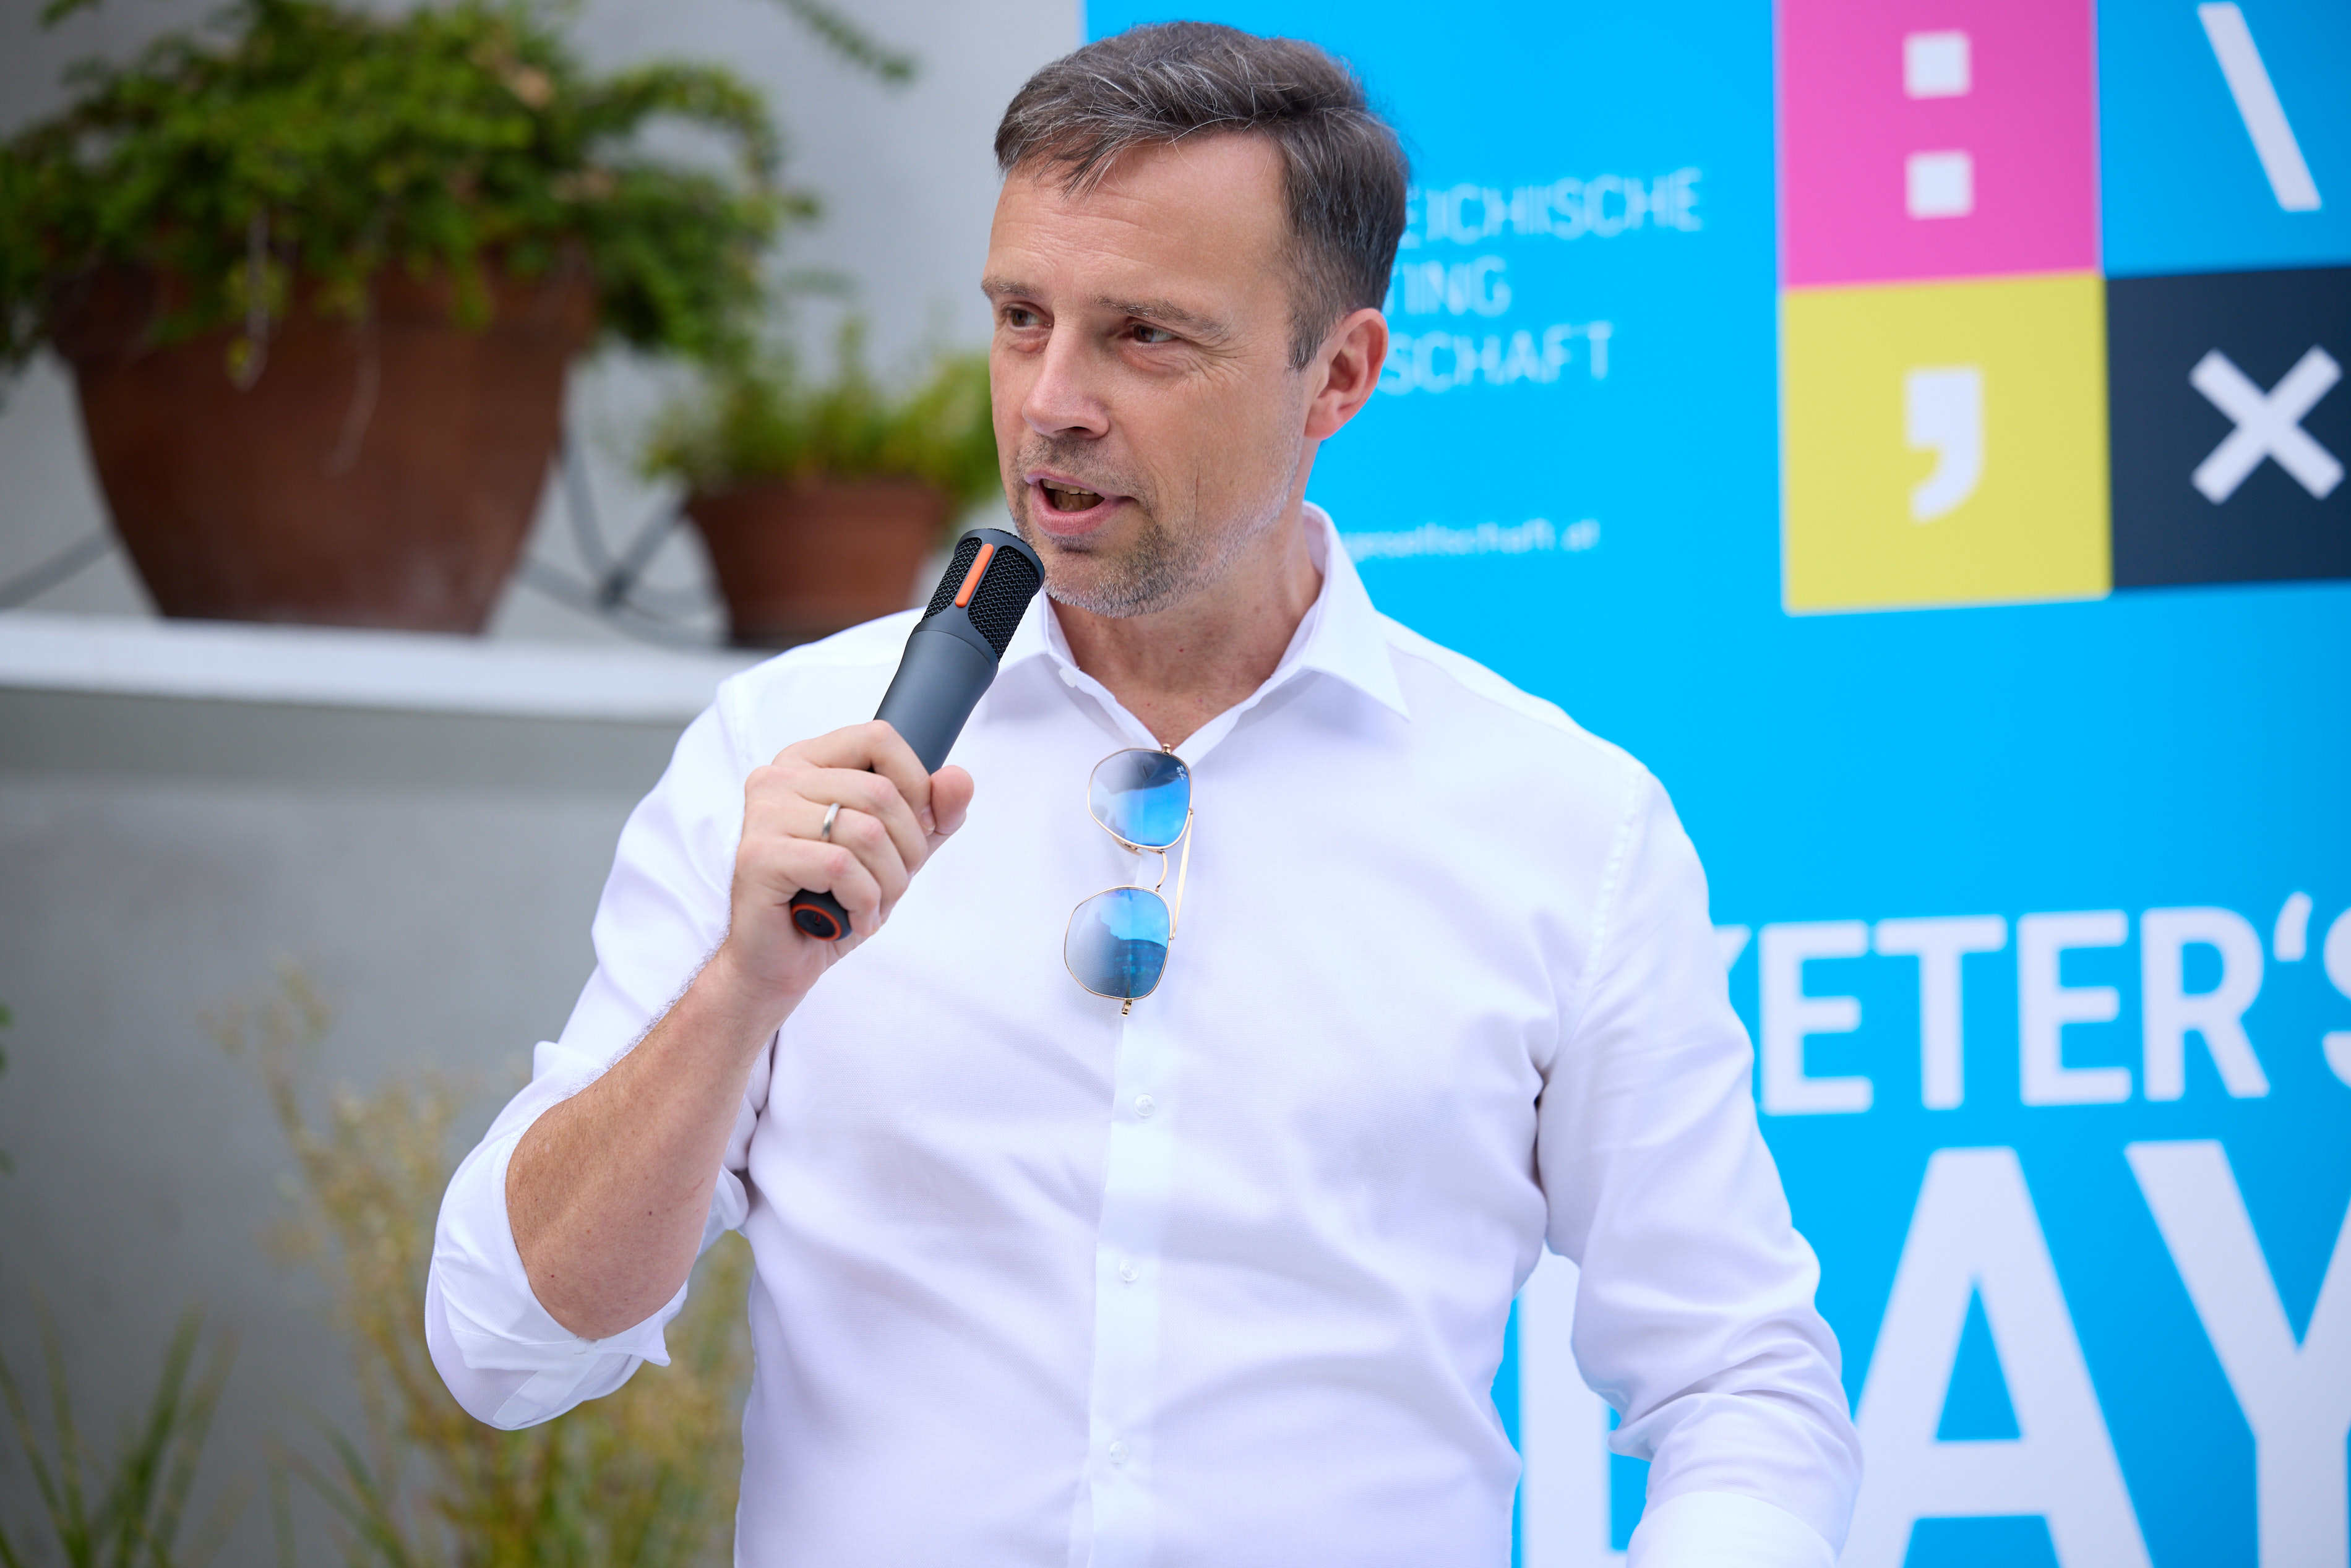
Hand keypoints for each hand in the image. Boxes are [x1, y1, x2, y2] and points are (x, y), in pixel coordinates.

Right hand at [712, 720, 973, 1017]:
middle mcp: (778, 778)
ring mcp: (763, 814)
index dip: (916, 784)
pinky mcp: (759, 856)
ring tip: (873, 905)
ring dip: (888, 882)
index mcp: (808, 762)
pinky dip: (864, 901)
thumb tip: (958, 779)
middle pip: (880, 791)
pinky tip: (855, 919)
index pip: (879, 737)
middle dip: (907, 848)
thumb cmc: (832, 900)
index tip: (919, 828)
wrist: (779, 961)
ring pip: (865, 831)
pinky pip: (840, 866)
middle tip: (894, 883)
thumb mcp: (897, 851)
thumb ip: (933, 814)